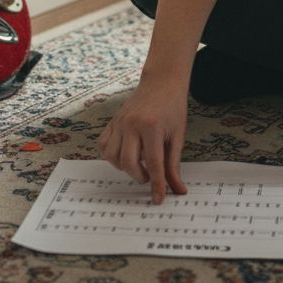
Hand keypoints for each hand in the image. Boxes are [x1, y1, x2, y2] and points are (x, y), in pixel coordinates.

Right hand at [97, 74, 189, 202]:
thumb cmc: (172, 108)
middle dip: (140, 176)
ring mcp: (119, 122)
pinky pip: (104, 145)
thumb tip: (178, 189)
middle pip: (129, 163)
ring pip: (113, 157)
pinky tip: (126, 154)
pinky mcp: (112, 121)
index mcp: (152, 126)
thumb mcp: (178, 135)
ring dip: (125, 167)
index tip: (158, 199)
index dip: (157, 184)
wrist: (161, 82)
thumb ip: (174, 164)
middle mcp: (131, 124)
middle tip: (150, 176)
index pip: (154, 163)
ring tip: (139, 163)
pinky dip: (112, 156)